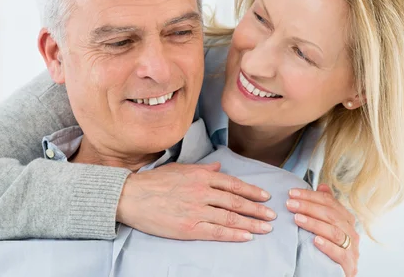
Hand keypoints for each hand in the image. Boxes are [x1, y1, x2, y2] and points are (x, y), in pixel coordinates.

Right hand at [116, 161, 275, 241]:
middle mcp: (202, 192)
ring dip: (251, 223)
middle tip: (272, 215)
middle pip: (235, 202)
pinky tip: (246, 236)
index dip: (251, 191)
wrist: (132, 197)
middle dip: (257, 209)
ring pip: (230, 217)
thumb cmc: (154, 182)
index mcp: (200, 176)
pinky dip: (234, 234)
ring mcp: (196, 210)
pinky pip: (217, 231)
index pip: (232, 184)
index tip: (264, 197)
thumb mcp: (180, 169)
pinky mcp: (189, 227)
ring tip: (265, 227)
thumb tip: (219, 167)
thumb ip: (202, 169)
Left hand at [286, 184, 359, 276]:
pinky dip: (328, 246)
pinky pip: (340, 253)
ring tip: (297, 218)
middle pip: (331, 215)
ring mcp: (352, 249)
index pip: (330, 202)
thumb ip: (325, 206)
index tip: (291, 193)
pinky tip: (315, 240)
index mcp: (346, 220)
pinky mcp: (349, 265)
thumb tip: (322, 186)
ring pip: (335, 232)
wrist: (332, 274)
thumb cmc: (329, 247)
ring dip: (314, 223)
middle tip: (290, 204)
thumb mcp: (326, 225)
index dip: (310, 196)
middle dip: (309, 207)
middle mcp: (351, 233)